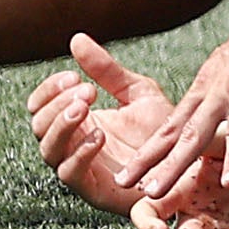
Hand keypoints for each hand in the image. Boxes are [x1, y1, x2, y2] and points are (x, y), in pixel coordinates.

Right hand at [25, 35, 178, 218]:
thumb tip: (76, 39)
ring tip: (84, 107)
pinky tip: (99, 135)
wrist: (189, 160)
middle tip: (85, 90)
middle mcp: (72, 144)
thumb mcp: (134, 91)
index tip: (73, 76)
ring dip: (62, 125)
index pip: (41, 105)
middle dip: (56, 103)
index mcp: (78, 120)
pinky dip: (80, 154)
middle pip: (39, 126)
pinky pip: (71, 174)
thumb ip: (106, 70)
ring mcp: (81, 168)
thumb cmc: (161, 130)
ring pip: (48, 150)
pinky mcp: (94, 190)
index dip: (49, 89)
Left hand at [122, 9, 228, 205]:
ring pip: (193, 135)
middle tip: (123, 182)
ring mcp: (227, 89)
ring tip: (153, 191)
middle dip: (146, 159)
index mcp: (210, 82)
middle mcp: (211, 86)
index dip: (154, 145)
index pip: (175, 120)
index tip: (137, 166)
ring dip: (171, 165)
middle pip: (172, 131)